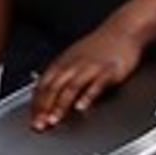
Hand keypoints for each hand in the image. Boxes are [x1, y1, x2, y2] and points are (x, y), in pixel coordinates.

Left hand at [28, 19, 145, 130]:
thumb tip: (46, 92)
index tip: (32, 120)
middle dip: (44, 108)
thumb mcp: (73, 58)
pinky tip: (82, 107)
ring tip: (54, 120)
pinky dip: (87, 96)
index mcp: (62, 64)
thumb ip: (61, 76)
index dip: (36, 104)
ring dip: (60, 105)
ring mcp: (90, 68)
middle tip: (39, 125)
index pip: (43, 86)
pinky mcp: (108, 71)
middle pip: (53, 88)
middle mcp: (73, 65)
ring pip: (71, 88)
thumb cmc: (99, 46)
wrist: (123, 29)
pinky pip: (96, 85)